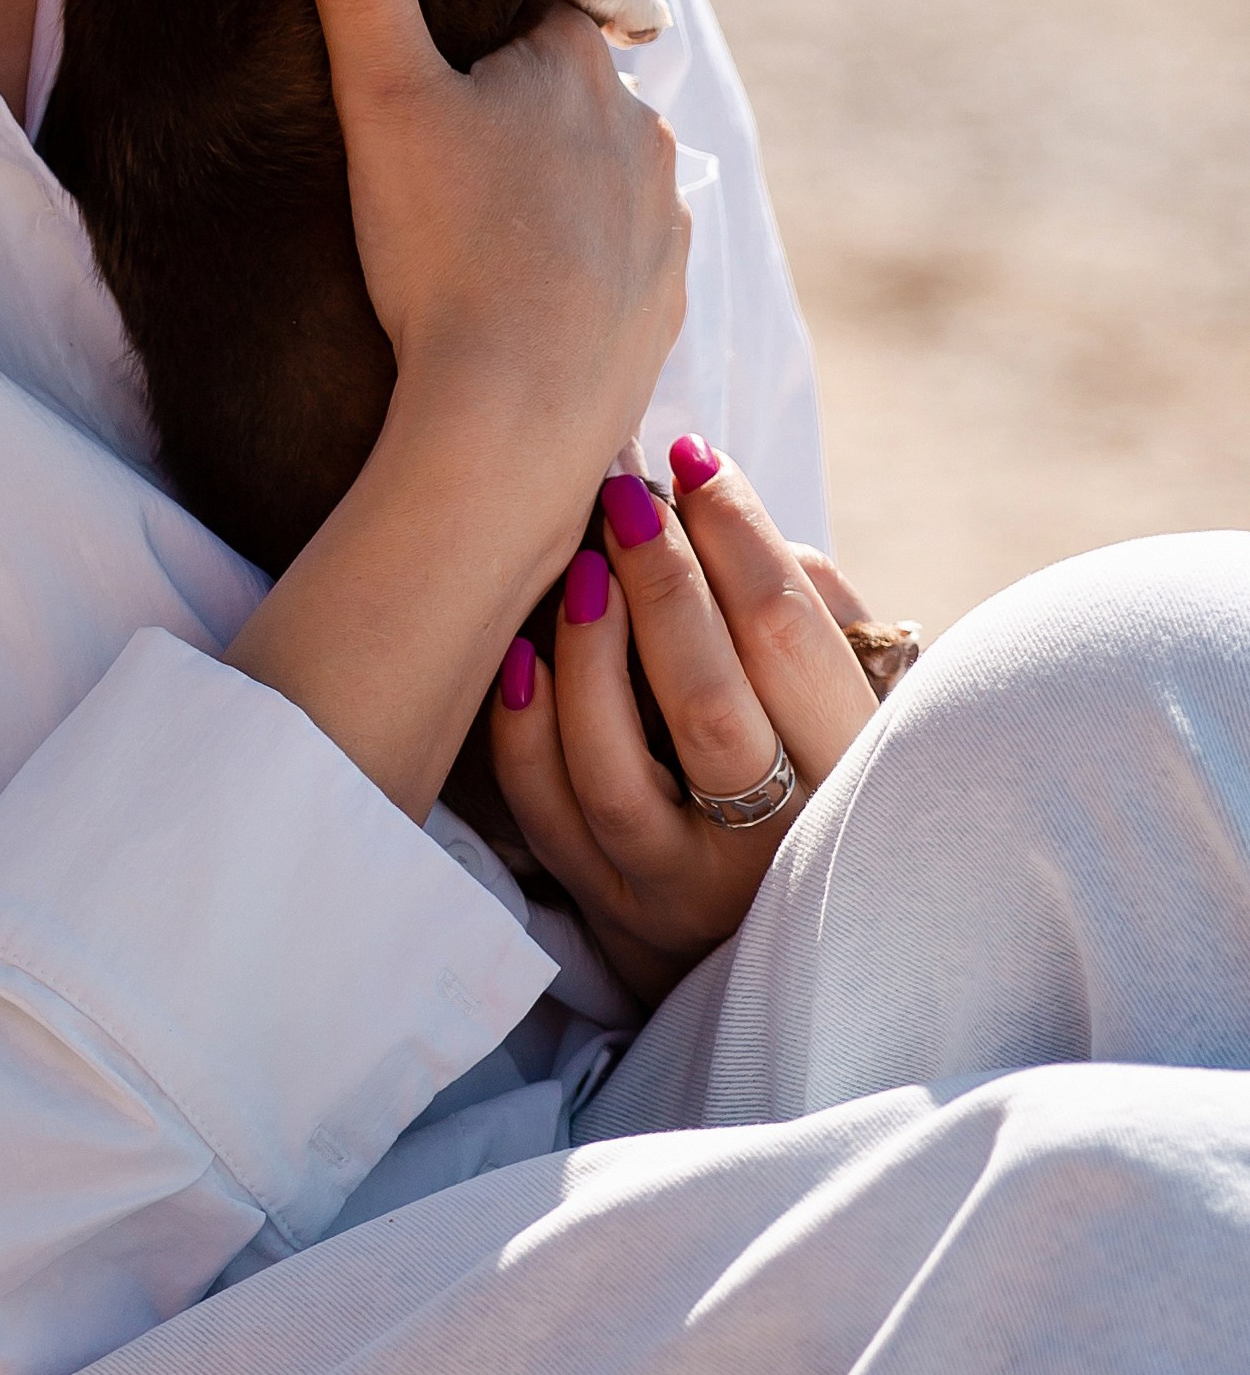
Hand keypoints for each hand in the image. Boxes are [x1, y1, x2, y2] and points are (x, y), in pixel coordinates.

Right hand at [276, 0, 688, 577]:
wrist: (509, 421)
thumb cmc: (441, 248)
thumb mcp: (379, 94)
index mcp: (577, 67)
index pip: (528, 9)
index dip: (470, 32)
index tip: (423, 69)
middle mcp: (644, 134)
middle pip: (567, 97)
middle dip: (511, 115)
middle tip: (429, 160)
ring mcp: (664, 228)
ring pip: (597, 181)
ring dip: (545, 196)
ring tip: (466, 238)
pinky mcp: (661, 313)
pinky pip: (615, 269)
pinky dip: (571, 276)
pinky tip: (513, 304)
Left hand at [490, 440, 881, 1002]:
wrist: (770, 919)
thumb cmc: (810, 759)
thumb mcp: (845, 691)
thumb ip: (804, 600)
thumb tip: (712, 494)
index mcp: (854, 773)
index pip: (791, 640)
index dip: (738, 534)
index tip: (692, 455)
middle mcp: (775, 846)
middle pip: (706, 705)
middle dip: (660, 583)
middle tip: (624, 495)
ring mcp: (682, 886)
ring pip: (614, 771)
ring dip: (586, 652)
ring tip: (578, 564)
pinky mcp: (610, 908)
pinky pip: (547, 812)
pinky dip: (524, 726)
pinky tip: (520, 653)